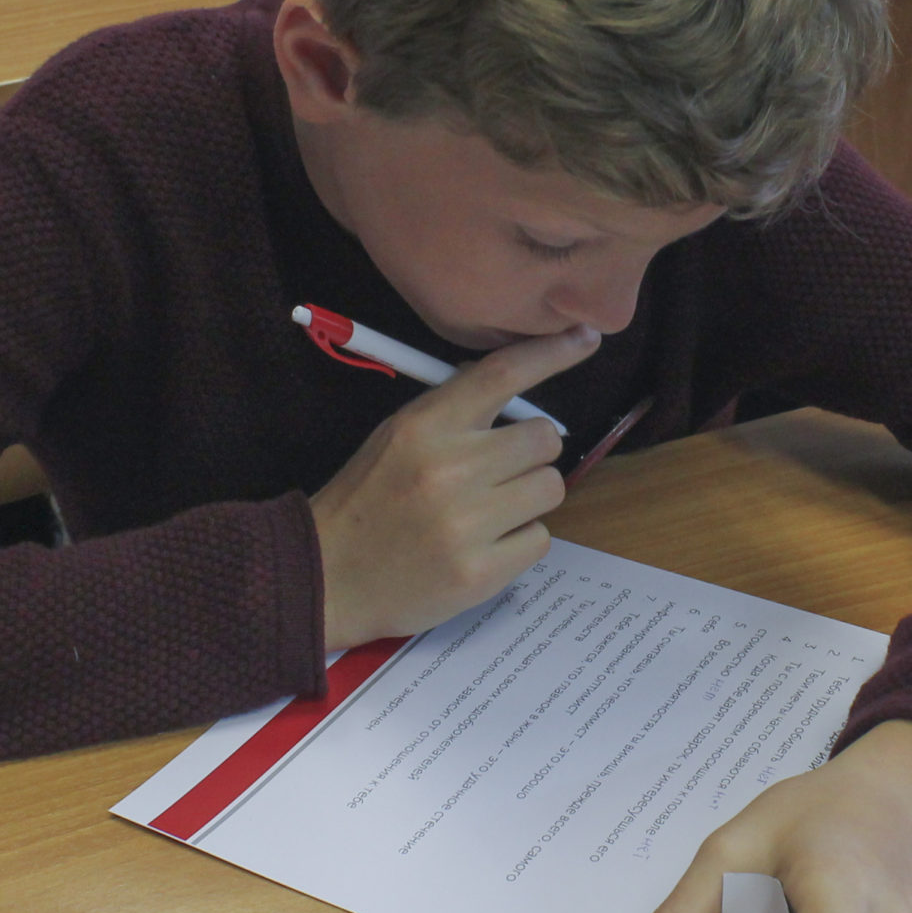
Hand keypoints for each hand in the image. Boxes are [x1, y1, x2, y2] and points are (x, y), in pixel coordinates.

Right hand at [308, 327, 599, 649]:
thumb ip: (453, 414)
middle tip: (500, 472)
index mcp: (425, 426)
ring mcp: (467, 524)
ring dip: (528, 498)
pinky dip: (519, 542)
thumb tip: (517, 391)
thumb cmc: (367, 500)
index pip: (502, 374)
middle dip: (531, 453)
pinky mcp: (481, 573)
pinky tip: (483, 547)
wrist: (326, 576)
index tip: (585, 336)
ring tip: (487, 513)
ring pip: (550, 488)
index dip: (551, 352)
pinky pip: (540, 540)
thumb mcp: (396, 437)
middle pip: (544, 439)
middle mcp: (450, 469)